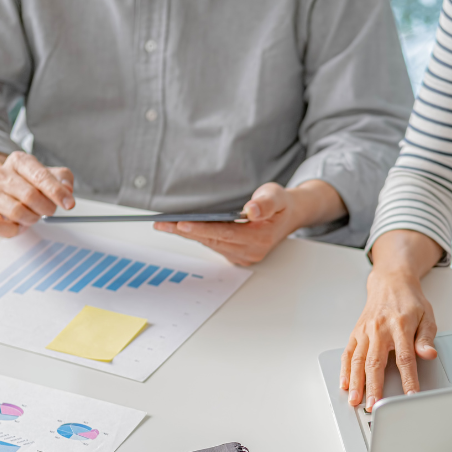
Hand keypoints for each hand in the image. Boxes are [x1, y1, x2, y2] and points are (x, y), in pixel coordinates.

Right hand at [0, 152, 74, 236]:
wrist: (4, 190)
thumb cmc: (30, 183)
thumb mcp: (50, 175)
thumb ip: (63, 178)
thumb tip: (67, 189)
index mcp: (19, 161)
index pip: (40, 176)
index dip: (57, 192)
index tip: (69, 204)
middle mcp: (1, 174)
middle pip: (30, 196)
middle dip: (46, 208)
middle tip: (49, 210)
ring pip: (17, 212)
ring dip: (31, 218)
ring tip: (32, 214)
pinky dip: (13, 229)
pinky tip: (18, 223)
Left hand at [153, 180, 344, 265]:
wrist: (289, 215)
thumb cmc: (280, 203)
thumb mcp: (277, 195)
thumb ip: (266, 202)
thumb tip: (252, 210)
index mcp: (261, 238)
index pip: (225, 233)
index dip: (202, 229)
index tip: (181, 224)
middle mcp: (251, 251)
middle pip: (212, 240)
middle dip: (185, 232)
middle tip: (161, 224)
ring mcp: (244, 255)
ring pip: (211, 244)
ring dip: (188, 235)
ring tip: (165, 225)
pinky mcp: (237, 255)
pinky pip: (214, 245)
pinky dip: (198, 236)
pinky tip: (181, 228)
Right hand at [340, 270, 438, 410]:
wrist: (390, 282)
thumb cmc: (409, 301)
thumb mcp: (427, 316)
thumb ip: (426, 338)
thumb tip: (429, 354)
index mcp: (400, 325)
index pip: (405, 357)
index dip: (408, 379)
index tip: (410, 396)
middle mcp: (380, 328)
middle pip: (376, 362)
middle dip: (374, 386)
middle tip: (375, 405)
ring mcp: (365, 331)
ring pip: (359, 360)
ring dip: (356, 382)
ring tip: (355, 400)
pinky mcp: (356, 332)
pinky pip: (348, 353)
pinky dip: (345, 370)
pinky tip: (345, 384)